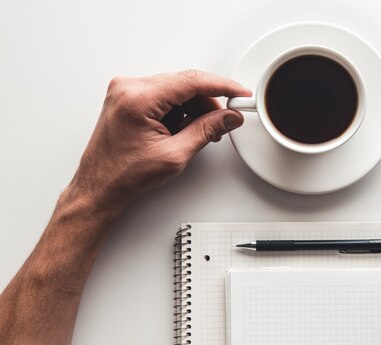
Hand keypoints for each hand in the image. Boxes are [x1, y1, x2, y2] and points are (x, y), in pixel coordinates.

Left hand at [69, 70, 251, 214]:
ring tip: (198, 133)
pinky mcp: (128, 97)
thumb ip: (206, 131)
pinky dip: (179, 111)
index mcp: (138, 98)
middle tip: (224, 121)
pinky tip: (182, 130)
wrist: (100, 186)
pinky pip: (164, 95)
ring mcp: (127, 90)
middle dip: (207, 103)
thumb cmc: (125, 175)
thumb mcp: (175, 155)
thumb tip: (229, 117)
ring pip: (176, 89)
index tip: (239, 93)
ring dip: (193, 108)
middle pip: (184, 84)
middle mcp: (129, 87)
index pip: (191, 81)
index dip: (221, 86)